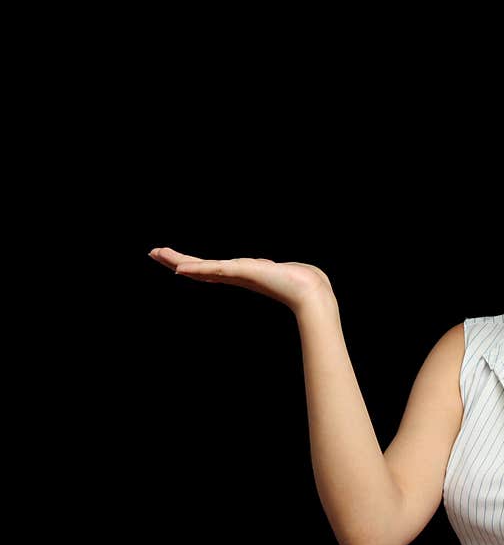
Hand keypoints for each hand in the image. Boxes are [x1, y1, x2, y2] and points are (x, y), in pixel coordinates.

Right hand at [148, 246, 334, 313]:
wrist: (309, 291)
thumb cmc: (299, 283)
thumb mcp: (277, 272)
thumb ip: (268, 269)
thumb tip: (268, 268)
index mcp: (241, 274)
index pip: (210, 268)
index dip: (191, 264)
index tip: (173, 261)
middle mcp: (235, 275)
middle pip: (200, 267)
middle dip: (176, 260)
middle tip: (153, 253)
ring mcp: (237, 275)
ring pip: (202, 267)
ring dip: (179, 261)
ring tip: (159, 255)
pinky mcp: (243, 273)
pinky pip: (215, 269)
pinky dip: (198, 269)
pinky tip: (183, 269)